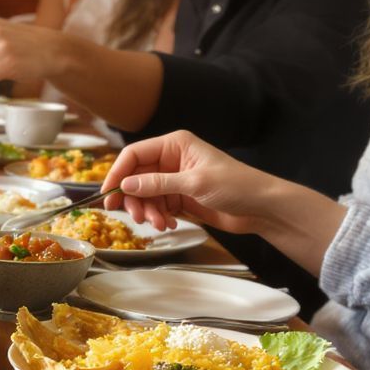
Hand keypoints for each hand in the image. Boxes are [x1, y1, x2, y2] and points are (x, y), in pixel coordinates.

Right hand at [101, 130, 274, 233]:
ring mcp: (174, 179)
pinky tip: (168, 225)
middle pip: (136, 177)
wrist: (262, 207)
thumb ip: (157, 183)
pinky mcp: (179, 197)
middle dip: (134, 199)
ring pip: (145, 195)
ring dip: (147, 211)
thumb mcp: (194, 183)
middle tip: (134, 218)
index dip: (118, 174)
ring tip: (159, 225)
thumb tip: (125, 186)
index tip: (108, 195)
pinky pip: (157, 206)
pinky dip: (158, 217)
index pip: (134, 155)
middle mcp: (171, 159)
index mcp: (175, 145)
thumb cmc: (236, 186)